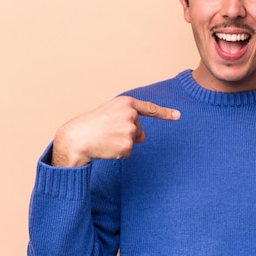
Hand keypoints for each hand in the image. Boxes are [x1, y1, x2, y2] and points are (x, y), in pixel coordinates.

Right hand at [52, 96, 180, 166]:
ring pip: (133, 141)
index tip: (178, 116)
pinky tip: (107, 147)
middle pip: (139, 129)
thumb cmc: (91, 124)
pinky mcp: (128, 145)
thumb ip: (129, 120)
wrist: (77, 138)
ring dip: (121, 143)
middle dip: (127, 133)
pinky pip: (128, 152)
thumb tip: (143, 137)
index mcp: (126, 103)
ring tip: (105, 138)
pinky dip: (118, 153)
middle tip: (107, 131)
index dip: (165, 113)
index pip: (149, 108)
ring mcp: (130, 130)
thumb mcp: (110, 114)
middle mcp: (130, 115)